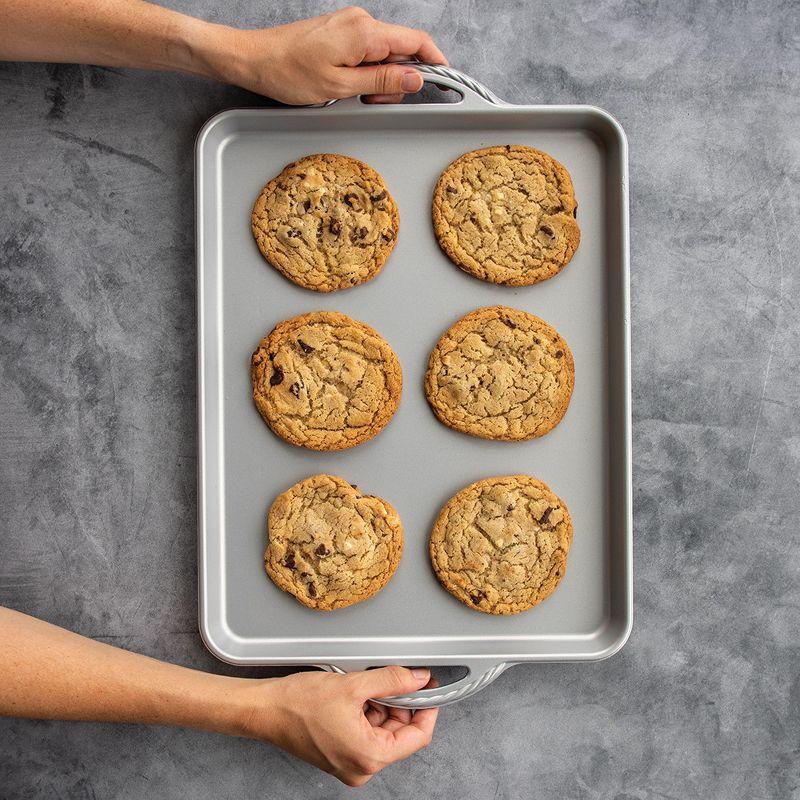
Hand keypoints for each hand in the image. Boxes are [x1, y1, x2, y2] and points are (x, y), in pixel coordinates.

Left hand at [216, 6, 447, 104]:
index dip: (435, 62)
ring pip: (384, 55)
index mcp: (365, 32)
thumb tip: (415, 78)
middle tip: (371, 99)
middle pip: (401, 52)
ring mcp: (351, 25)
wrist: (256, 60)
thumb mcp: (341, 86)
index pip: (416, 42)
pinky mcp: (341, 33)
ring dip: (378, 79)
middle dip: (396, 80)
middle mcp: (361, 22)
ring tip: (352, 93)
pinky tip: (347, 84)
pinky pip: (367, 53)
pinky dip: (365, 72)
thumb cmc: (289, 73)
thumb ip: (382, 80)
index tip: (444, 81)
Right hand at [239, 666, 438, 785]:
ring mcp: (350, 764)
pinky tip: (356, 695)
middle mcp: (361, 767)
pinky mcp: (340, 755)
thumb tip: (417, 678)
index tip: (429, 688)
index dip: (427, 708)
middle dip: (401, 704)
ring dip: (382, 706)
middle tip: (395, 679)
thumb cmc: (298, 704)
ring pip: (383, 732)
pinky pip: (366, 734)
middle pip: (400, 734)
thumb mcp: (353, 685)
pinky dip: (367, 713)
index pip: (418, 737)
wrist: (265, 710)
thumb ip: (392, 680)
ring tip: (365, 686)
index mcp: (369, 757)